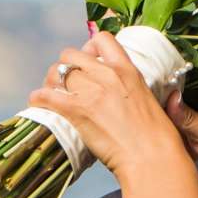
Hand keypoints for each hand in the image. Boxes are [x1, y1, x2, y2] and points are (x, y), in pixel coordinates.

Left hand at [27, 29, 188, 181]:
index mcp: (127, 70)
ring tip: (51, 95)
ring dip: (50, 83)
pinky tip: (39, 104)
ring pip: (56, 73)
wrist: (151, 157)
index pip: (102, 39)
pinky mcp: (76, 110)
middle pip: (71, 56)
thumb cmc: (158, 138)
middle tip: (66, 84)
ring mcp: (90, 91)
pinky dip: (38, 99)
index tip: (87, 61)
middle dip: (65, 68)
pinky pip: (45, 96)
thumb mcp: (151, 101)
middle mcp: (106, 75)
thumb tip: (139, 97)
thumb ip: (136, 91)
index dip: (89, 48)